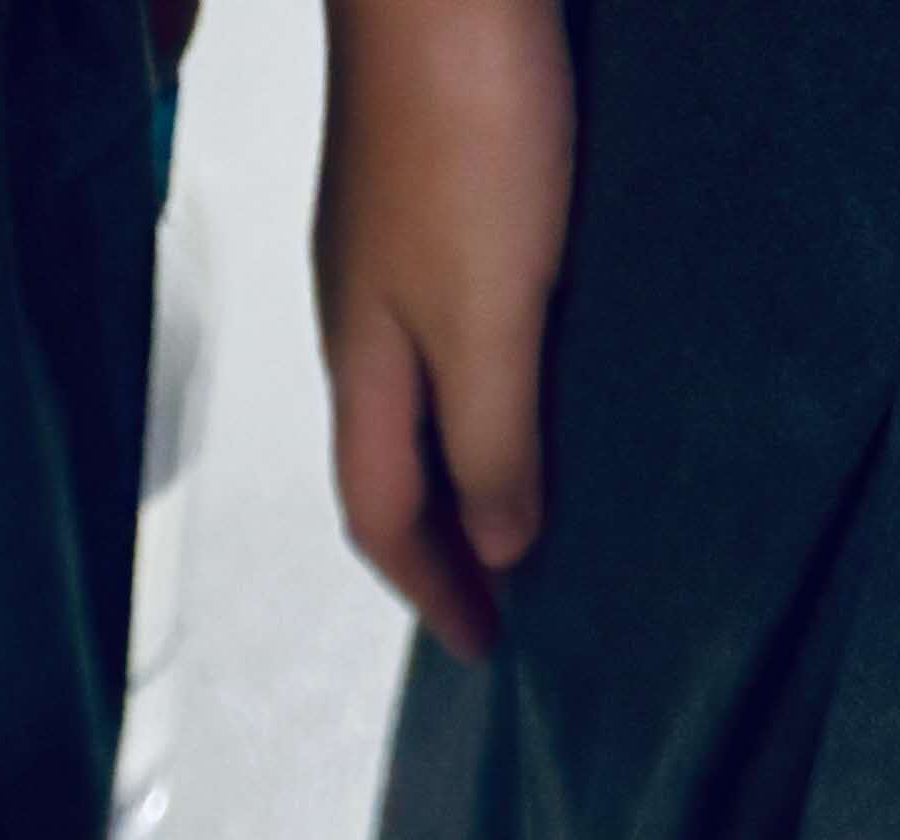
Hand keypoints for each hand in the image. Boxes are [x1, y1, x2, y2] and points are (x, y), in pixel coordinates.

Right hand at [314, 0, 574, 658]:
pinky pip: (456, 321)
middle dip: (440, 542)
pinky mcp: (436, 182)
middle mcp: (365, 315)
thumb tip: (499, 545)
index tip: (487, 648)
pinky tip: (536, 365)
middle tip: (504, 597)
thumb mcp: (486, 312)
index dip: (433, 590)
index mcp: (363, 361)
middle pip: (391, 459)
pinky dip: (489, 377)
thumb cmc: (460, 131)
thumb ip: (491, 434)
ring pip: (422, 390)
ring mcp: (396, 246)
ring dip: (468, 459)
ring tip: (528, 503)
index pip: (381, 514)